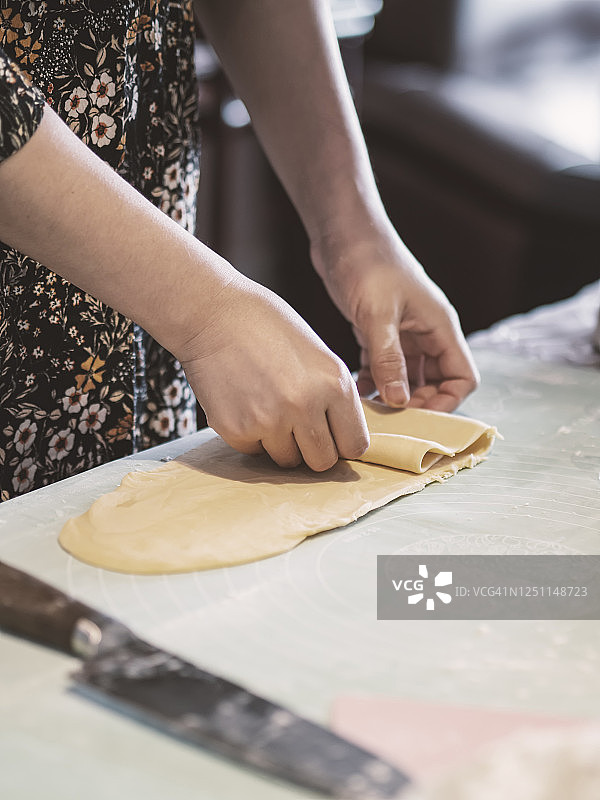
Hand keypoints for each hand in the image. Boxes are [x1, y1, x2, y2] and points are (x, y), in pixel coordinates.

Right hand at [177, 274, 369, 470]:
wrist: (213, 314)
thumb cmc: (267, 327)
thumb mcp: (318, 355)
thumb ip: (333, 397)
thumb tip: (341, 439)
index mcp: (335, 384)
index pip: (354, 444)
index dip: (342, 441)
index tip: (330, 434)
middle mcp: (305, 406)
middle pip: (322, 462)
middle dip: (312, 449)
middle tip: (297, 426)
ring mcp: (269, 421)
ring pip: (287, 460)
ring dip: (280, 442)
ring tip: (267, 406)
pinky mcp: (236, 430)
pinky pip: (254, 452)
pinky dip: (250, 436)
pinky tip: (245, 404)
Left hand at [311, 217, 478, 411]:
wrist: (342, 233)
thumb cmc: (367, 263)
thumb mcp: (378, 315)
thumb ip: (389, 359)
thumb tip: (398, 401)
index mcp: (440, 327)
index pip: (462, 377)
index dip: (445, 401)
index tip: (415, 415)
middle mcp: (426, 333)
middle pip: (436, 382)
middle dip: (416, 403)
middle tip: (388, 417)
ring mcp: (403, 332)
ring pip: (408, 377)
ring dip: (392, 394)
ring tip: (368, 408)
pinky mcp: (379, 331)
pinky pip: (384, 366)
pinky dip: (374, 381)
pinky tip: (356, 390)